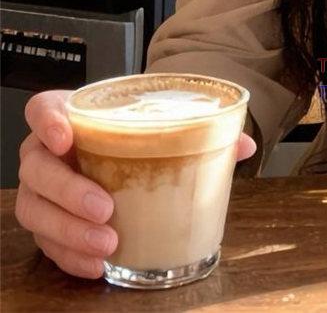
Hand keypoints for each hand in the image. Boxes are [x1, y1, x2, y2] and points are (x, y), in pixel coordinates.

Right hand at [14, 88, 257, 278]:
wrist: (124, 157)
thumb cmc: (137, 136)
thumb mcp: (163, 125)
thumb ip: (199, 128)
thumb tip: (243, 145)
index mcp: (72, 116)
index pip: (42, 109)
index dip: (47, 122)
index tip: (67, 137)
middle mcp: (48, 151)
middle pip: (36, 167)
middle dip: (68, 191)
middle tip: (106, 207)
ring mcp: (43, 190)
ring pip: (35, 210)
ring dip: (68, 231)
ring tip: (107, 244)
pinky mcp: (48, 224)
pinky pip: (46, 243)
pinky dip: (70, 256)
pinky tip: (96, 265)